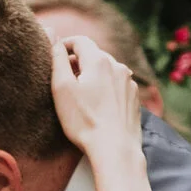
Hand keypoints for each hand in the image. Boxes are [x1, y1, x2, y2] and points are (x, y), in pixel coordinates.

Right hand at [46, 29, 145, 163]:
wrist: (115, 149)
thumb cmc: (84, 121)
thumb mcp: (62, 88)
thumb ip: (58, 60)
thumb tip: (55, 42)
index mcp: (99, 61)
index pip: (80, 41)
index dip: (65, 44)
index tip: (56, 53)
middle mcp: (118, 66)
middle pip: (94, 55)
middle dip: (79, 62)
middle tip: (64, 78)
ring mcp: (129, 82)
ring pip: (107, 70)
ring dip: (93, 75)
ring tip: (81, 94)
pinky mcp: (134, 98)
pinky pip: (117, 84)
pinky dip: (106, 87)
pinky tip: (98, 105)